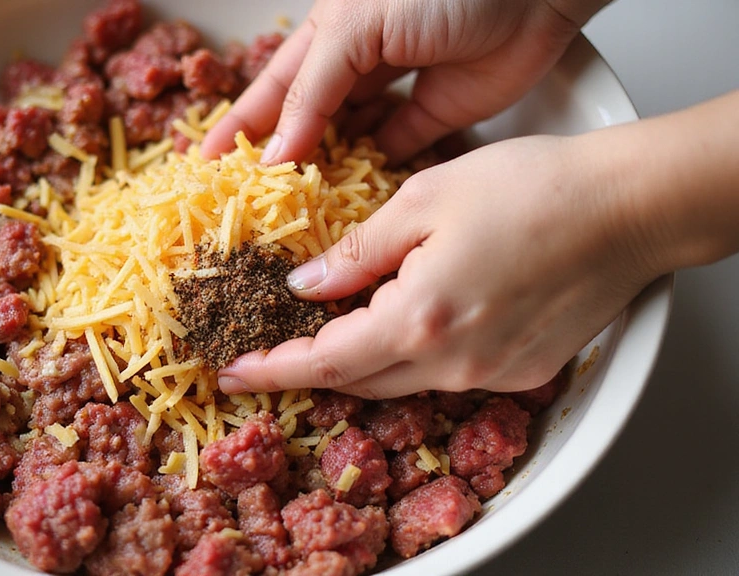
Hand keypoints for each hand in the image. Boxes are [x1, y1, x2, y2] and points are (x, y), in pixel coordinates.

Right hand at [202, 0, 591, 164]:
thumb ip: (313, 92)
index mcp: (328, 36)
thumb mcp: (356, 29)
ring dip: (321, 174)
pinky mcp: (432, 118)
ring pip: (344, 143)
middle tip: (242, 201)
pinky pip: (393, 154)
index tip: (204, 164)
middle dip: (274, 159)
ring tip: (292, 213)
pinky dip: (373, 178)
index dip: (238, 126)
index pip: (272, 90)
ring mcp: (393, 94)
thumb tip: (276, 153)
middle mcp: (354, 67)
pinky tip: (350, 203)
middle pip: (303, 123)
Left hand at [216, 134, 662, 397]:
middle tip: (269, 347)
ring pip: (402, 381)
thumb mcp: (423, 200)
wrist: (629, 208)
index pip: (324, 362)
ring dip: (361, 360)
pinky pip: (447, 374)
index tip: (233, 371)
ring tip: (332, 327)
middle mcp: (453, 364)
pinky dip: (413, 354)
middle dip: (310, 368)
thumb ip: (357, 251)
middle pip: (359, 381)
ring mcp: (491, 375)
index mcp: (419, 320)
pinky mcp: (521, 372)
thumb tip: (306, 285)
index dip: (273, 370)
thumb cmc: (533, 190)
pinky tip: (409, 320)